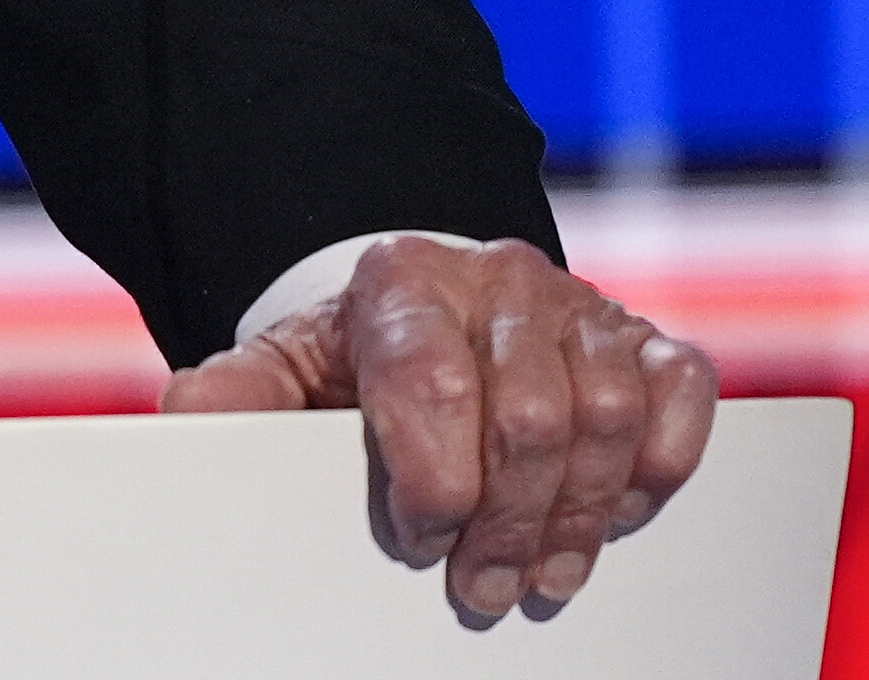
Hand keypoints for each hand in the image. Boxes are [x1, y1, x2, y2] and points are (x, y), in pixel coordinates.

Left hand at [159, 233, 715, 624]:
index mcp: (402, 281)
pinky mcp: (646, 338)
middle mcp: (499, 280)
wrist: (434, 312)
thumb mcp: (286, 370)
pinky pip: (681, 394)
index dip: (432, 481)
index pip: (432, 383)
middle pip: (532, 420)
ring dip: (581, 517)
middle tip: (482, 587)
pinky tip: (620, 510)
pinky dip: (661, 463)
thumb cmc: (363, 359)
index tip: (416, 537)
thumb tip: (187, 418)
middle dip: (507, 524)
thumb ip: (238, 395)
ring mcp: (580, 306)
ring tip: (544, 574)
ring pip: (607, 418)